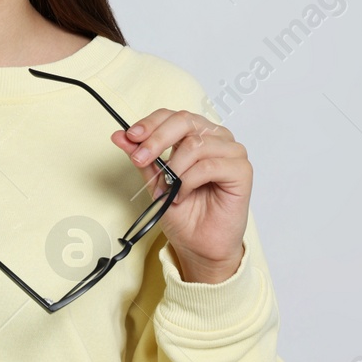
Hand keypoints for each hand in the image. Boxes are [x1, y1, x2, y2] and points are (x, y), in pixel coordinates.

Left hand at [110, 110, 251, 283]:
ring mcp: (231, 152)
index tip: (130, 136)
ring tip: (169, 190)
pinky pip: (209, 165)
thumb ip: (142, 157)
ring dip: (175, 169)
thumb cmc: (184, 213)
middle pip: (185, 121)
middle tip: (140, 159)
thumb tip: (120, 135)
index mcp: (196, 135)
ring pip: (195, 144)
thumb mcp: (155, 181)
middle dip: (156, 140)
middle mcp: (216, 138)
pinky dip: (189, 180)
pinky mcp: (241, 170)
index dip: (150, 124)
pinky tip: (183, 194)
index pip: (173, 116)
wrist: (199, 245)